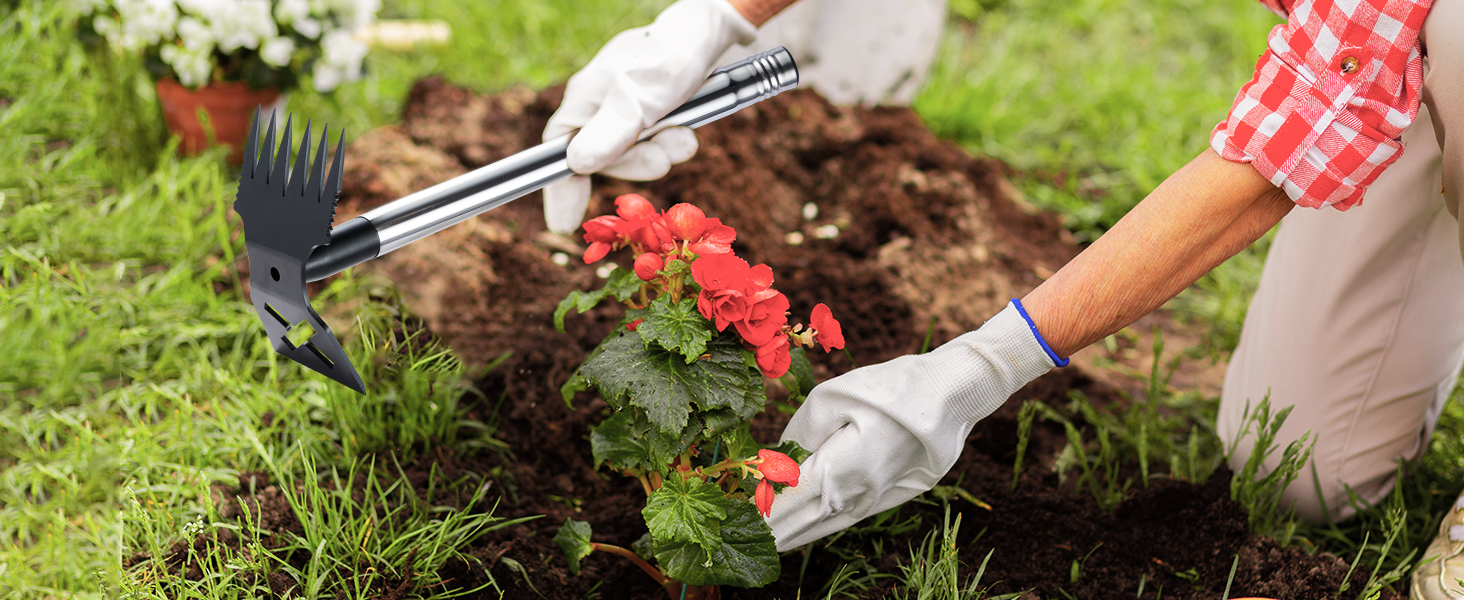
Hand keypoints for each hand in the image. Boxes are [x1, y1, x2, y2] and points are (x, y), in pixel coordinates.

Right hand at [541, 0, 756, 233]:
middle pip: (605, 161)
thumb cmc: (665, 61)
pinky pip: (656, 142)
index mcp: (583, 102)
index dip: (560, 190)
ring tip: (683, 136)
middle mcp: (599, 110)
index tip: (563, 225)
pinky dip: (672, 140)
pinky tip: (686, 129)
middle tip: (665, 158)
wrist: (707, 37)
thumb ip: (608, 134)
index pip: (558, 154)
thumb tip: (575, 165)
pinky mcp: (651, 113)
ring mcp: (626, 112)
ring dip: (662, 150)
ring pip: (636, 154)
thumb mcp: (636, 101)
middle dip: (637, 164)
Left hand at [765, 301, 1058, 549]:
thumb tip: (782, 460)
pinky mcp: (896, 494)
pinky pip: (850, 515)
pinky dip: (825, 524)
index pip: (787, 503)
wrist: (954, 394)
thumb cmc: (891, 388)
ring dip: (798, 533)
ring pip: (829, 523)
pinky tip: (812, 527)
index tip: (738, 522)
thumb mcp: (832, 397)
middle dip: (774, 530)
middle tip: (746, 539)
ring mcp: (878, 498)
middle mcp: (857, 495)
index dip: (761, 513)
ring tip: (772, 542)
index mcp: (837, 472)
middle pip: (805, 520)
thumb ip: (800, 433)